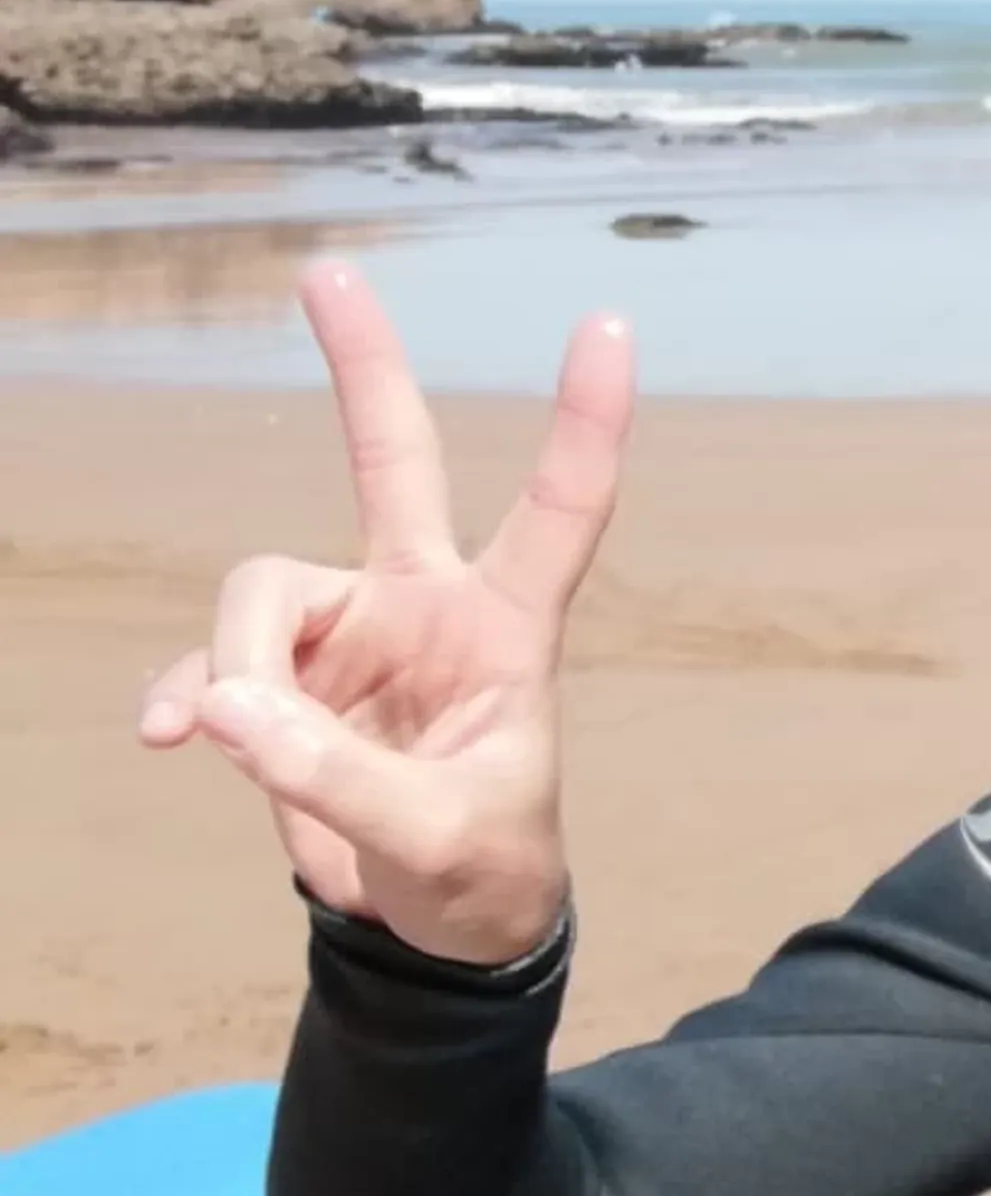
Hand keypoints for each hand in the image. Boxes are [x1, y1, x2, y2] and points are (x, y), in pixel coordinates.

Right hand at [136, 262, 632, 966]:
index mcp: (509, 626)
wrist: (437, 928)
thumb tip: (225, 711)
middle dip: (361, 366)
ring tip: (253, 751)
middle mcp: (426, 604)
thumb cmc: (481, 869)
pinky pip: (214, 669)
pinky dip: (193, 701)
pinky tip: (175, 739)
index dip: (586, 420)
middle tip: (327, 268)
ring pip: (261, 597)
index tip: (609, 322)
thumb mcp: (438, 839)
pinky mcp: (281, 680)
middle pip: (392, 459)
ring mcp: (350, 634)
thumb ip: (335, 779)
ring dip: (241, 670)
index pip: (562, 506)